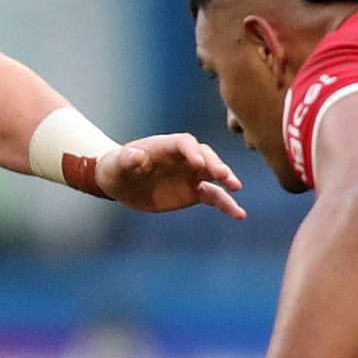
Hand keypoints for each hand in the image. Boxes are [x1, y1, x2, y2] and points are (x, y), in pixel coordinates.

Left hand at [96, 134, 244, 219]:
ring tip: (235, 188)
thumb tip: (136, 157)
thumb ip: (128, 159)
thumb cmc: (119, 167)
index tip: (198, 163)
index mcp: (167, 146)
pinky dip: (226, 204)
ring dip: (226, 180)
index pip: (185, 143)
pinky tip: (239, 214)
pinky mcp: (194, 192)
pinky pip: (214, 196)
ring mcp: (191, 174)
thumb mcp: (119, 163)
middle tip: (223, 176)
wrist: (122, 182)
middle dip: (214, 164)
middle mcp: (184, 158)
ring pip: (214, 175)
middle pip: (205, 156)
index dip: (193, 151)